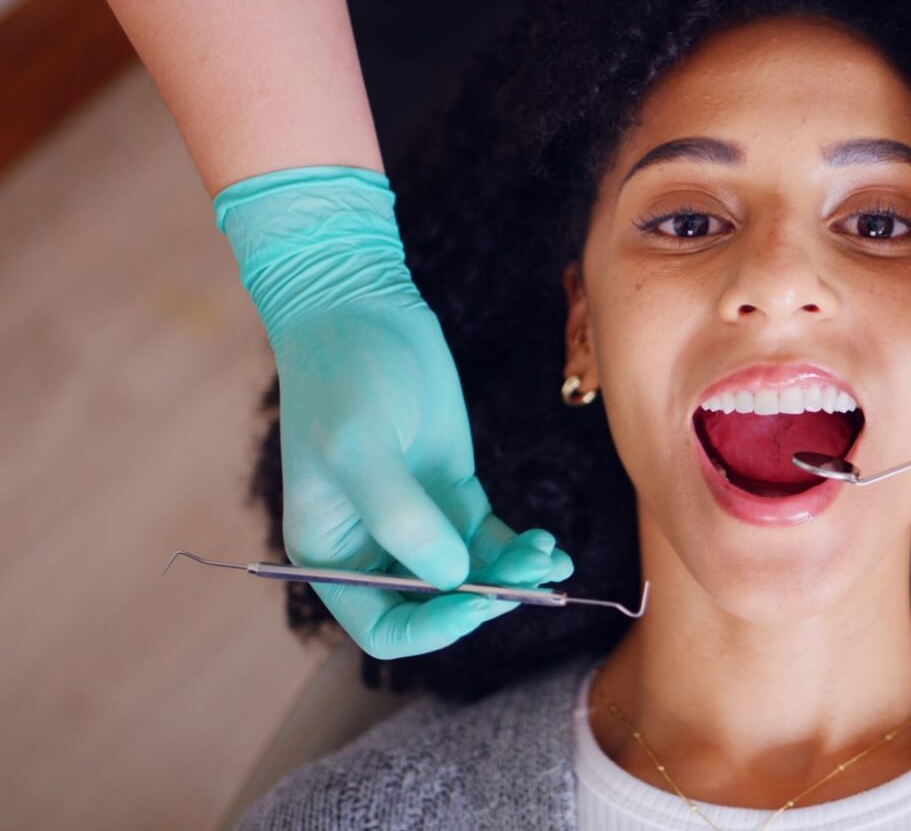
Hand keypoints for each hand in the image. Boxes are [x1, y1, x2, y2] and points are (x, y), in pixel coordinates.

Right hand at [215, 166, 573, 657]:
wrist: (360, 308)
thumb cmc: (343, 377)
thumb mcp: (362, 449)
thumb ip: (402, 520)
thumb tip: (452, 579)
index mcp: (331, 553)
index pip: (381, 627)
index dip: (430, 631)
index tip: (477, 606)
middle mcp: (373, 547)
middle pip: (435, 607)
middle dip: (484, 601)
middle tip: (529, 580)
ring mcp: (418, 518)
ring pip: (472, 575)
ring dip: (513, 576)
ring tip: (549, 558)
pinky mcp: (453, 490)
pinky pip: (491, 540)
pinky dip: (520, 550)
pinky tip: (549, 546)